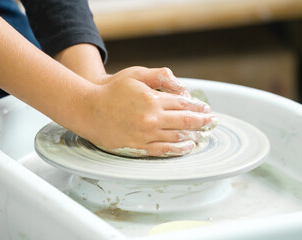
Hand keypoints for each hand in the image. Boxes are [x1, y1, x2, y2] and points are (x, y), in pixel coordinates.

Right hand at [77, 66, 216, 156]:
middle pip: (184, 121)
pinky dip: (178, 149)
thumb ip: (160, 76)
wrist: (88, 110)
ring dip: (194, 136)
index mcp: (153, 100)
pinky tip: (187, 147)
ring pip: (177, 136)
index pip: (182, 105)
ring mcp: (145, 134)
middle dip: (202, 122)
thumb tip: (182, 86)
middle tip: (213, 122)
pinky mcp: (138, 147)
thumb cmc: (111, 90)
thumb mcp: (136, 74)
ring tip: (204, 135)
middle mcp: (152, 118)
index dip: (197, 108)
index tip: (207, 110)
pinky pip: (163, 150)